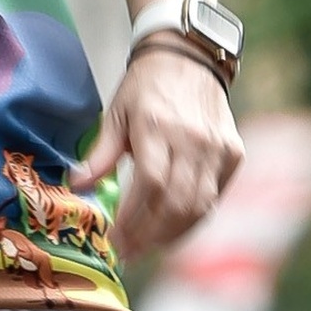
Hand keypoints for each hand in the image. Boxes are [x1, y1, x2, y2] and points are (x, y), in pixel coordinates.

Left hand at [74, 39, 241, 264]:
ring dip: (172, 235)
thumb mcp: (116, 113)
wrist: (189, 57)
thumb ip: (101, 154)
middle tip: (129, 253)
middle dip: (150, 236)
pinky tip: (172, 231)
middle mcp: (193, 140)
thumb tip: (77, 186)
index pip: (151, 186)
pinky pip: (214, 198)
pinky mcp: (233, 154)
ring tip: (147, 247)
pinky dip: (194, 220)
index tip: (116, 241)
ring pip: (199, 206)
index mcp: (158, 126)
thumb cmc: (147, 86)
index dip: (134, 220)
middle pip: (176, 203)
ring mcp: (217, 148)